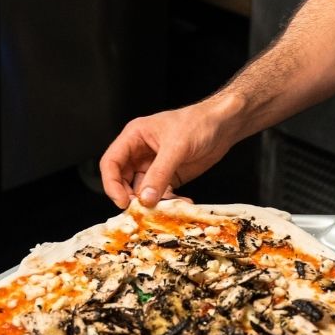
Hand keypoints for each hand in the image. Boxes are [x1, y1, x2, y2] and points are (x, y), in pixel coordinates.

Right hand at [99, 102, 232, 208]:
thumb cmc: (198, 123)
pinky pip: (160, 194)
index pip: (111, 162)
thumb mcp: (176, 146)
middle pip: (123, 180)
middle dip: (131, 197)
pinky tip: (182, 202)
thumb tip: (145, 199)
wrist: (224, 126)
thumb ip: (159, 173)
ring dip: (152, 202)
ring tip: (166, 208)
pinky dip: (168, 202)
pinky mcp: (169, 176)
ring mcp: (154, 165)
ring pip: (142, 190)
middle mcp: (140, 152)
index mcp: (134, 137)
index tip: (122, 202)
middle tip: (142, 211)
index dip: (112, 183)